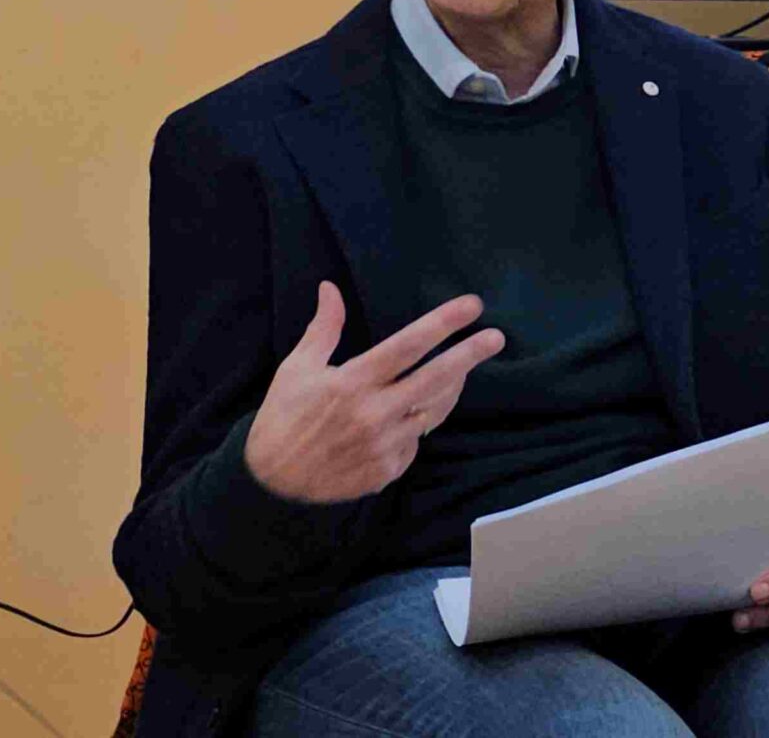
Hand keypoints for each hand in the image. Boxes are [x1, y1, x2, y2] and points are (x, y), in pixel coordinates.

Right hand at [243, 283, 504, 503]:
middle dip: (470, 355)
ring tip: (458, 373)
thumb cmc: (283, 417)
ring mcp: (385, 444)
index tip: (471, 306)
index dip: (443, 323)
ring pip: (434, 411)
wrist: (272, 482)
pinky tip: (407, 418)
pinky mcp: (388, 470)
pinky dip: (415, 426)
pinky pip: (416, 442)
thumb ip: (323, 328)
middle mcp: (374, 412)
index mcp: (352, 382)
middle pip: (436, 378)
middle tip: (497, 337)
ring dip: (449, 390)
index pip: (408, 346)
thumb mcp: (297, 368)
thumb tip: (330, 287)